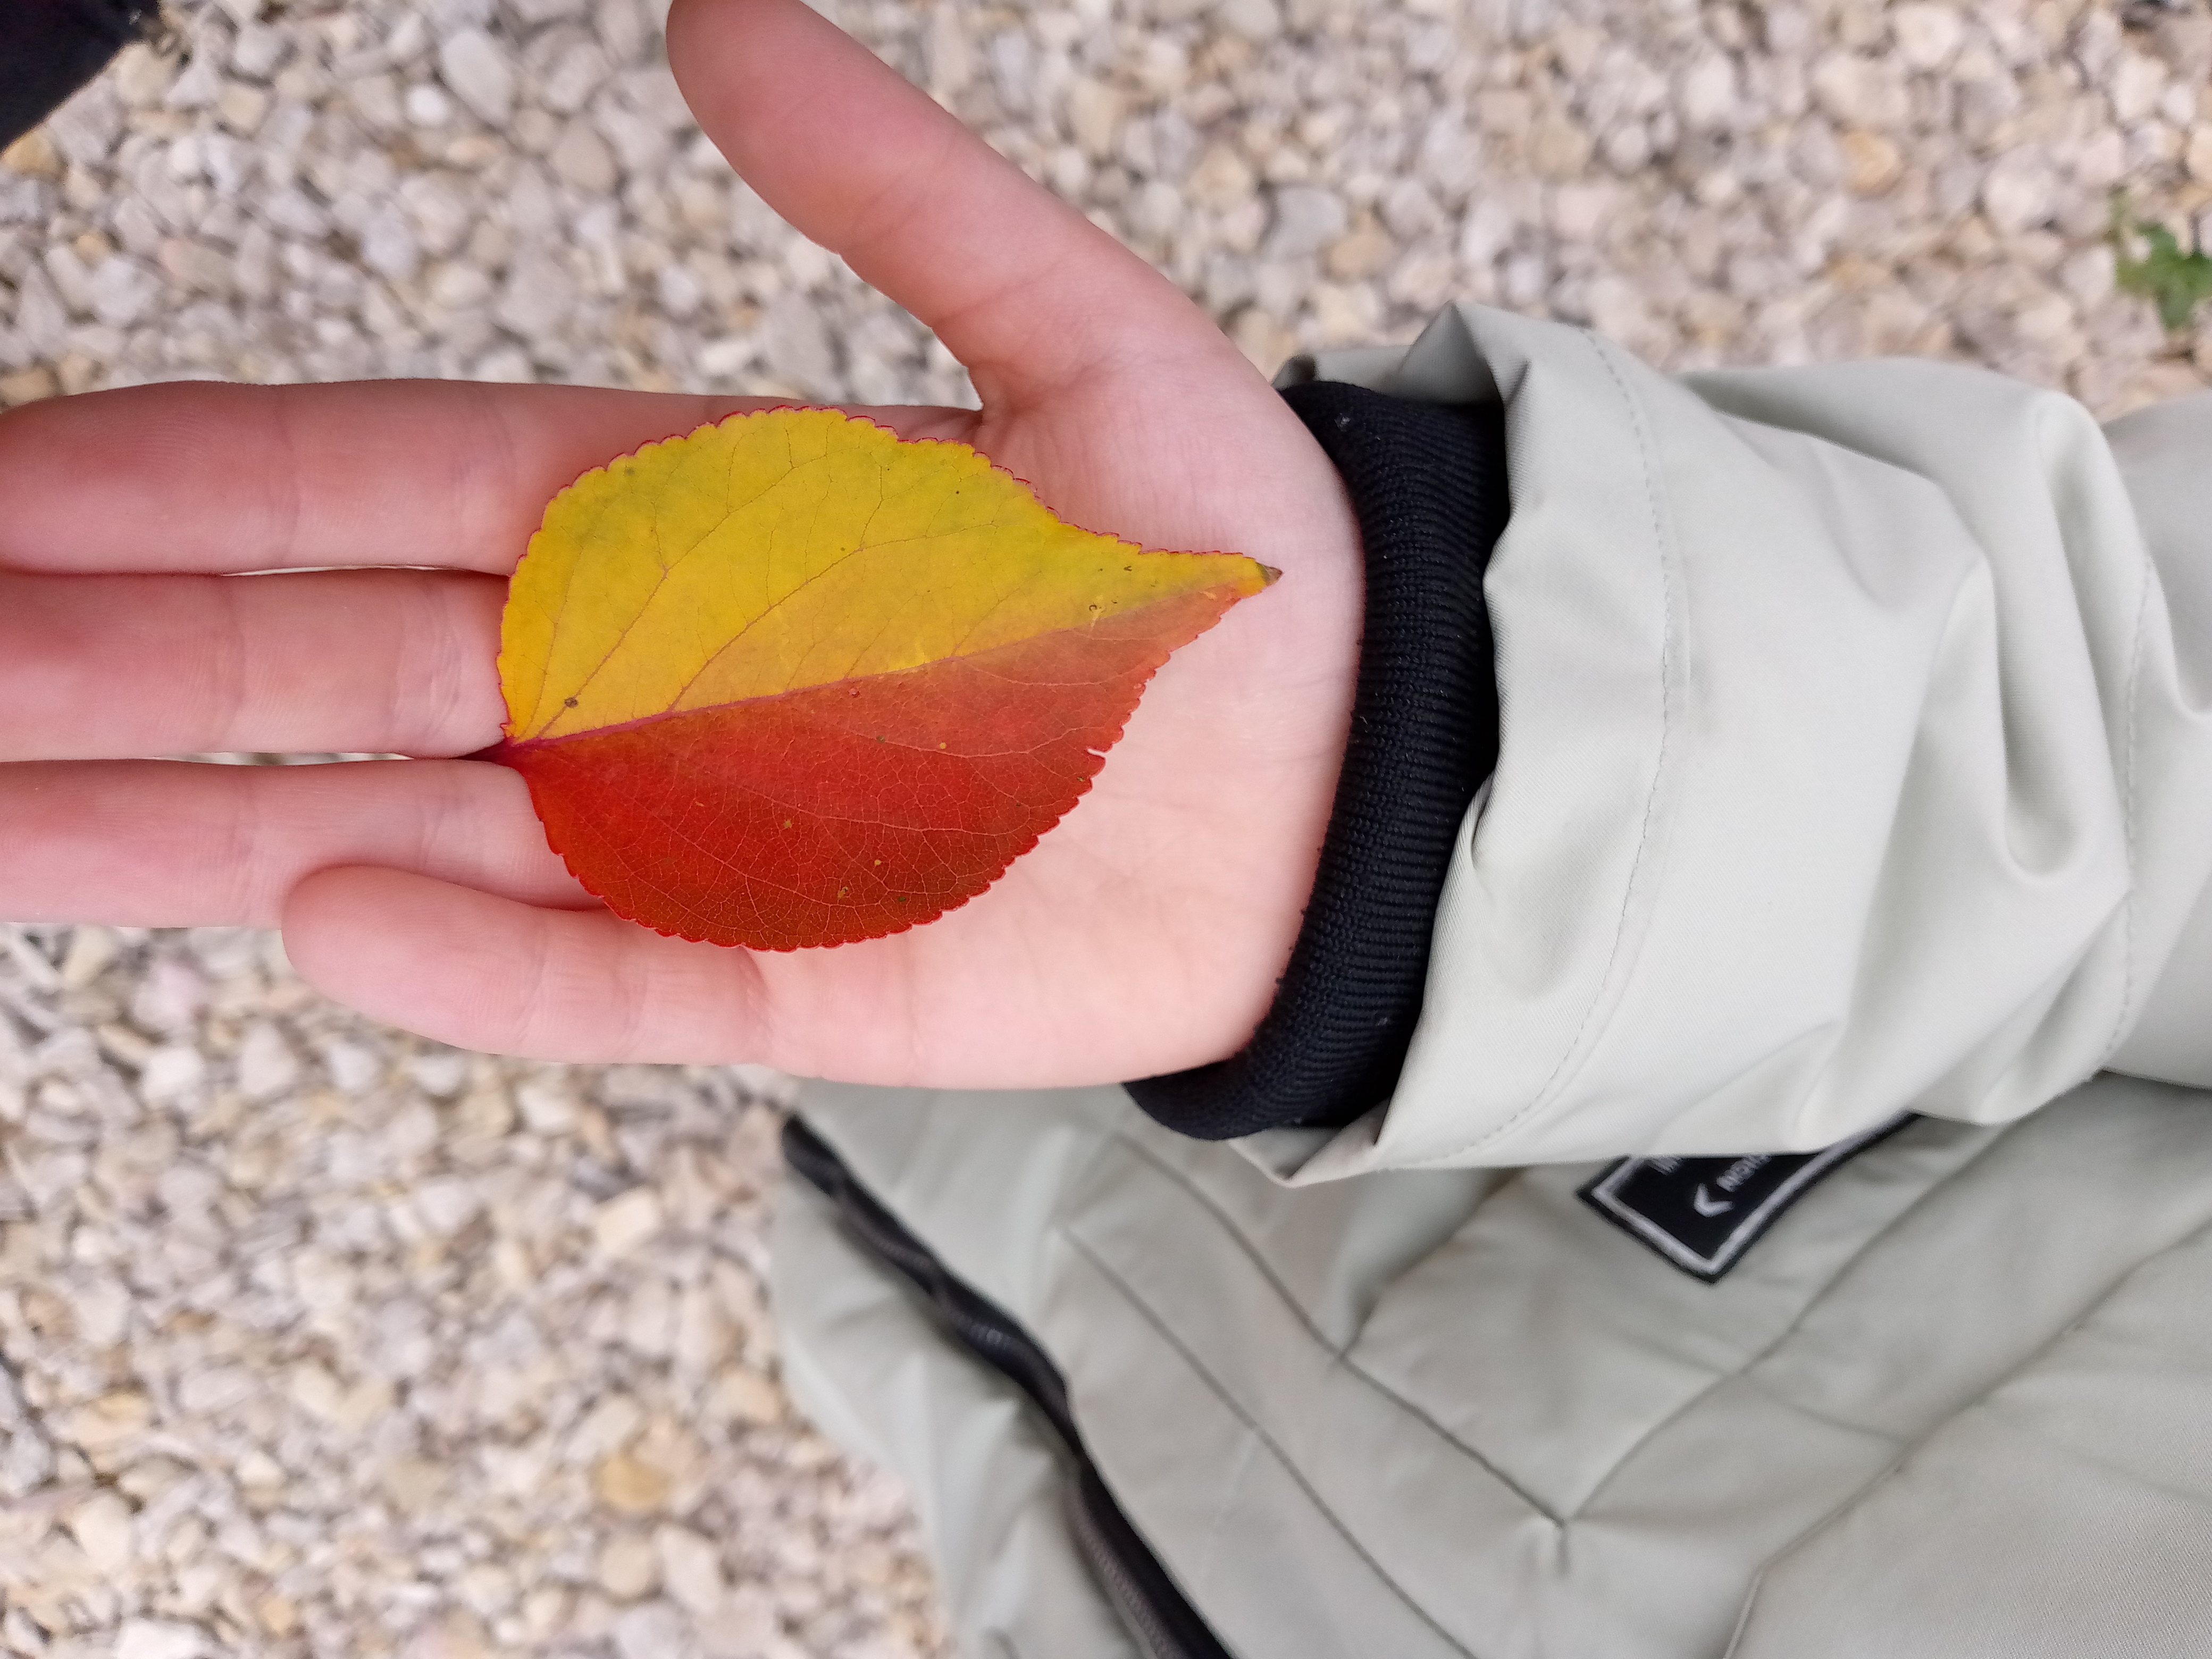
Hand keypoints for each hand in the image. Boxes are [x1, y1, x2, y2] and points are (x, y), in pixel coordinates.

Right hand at [0, 0, 1361, 1087]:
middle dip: (122, 652)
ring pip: (411, 828)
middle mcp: (658, 682)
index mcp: (694, 518)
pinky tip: (314, 911)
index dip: (197, 478)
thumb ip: (904, 196)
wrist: (1355, 769)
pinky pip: (606, 974)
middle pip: (340, 659)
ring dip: (201, 821)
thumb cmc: (1227, 565)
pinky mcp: (795, 978)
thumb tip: (723, 15)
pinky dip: (477, 954)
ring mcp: (706, 842)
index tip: (12, 479)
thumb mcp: (1084, 339)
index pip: (392, 485)